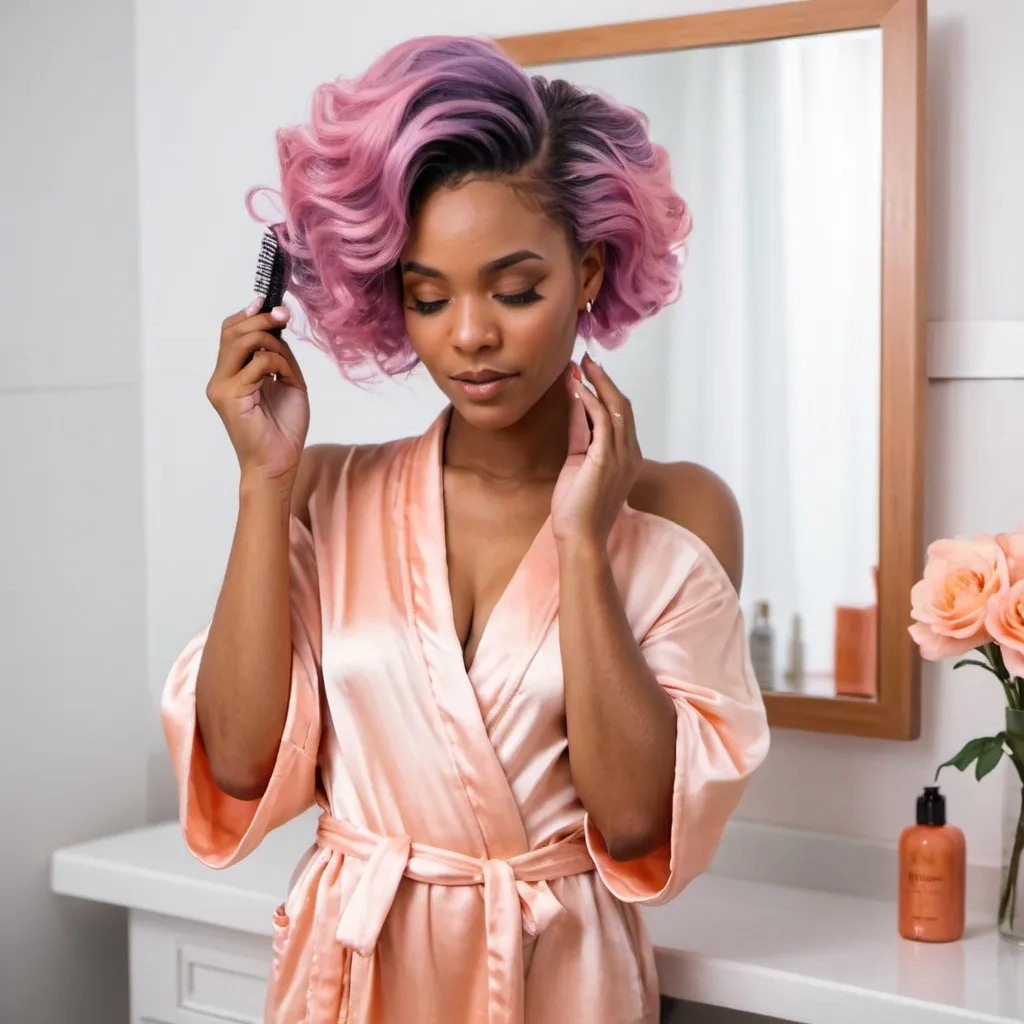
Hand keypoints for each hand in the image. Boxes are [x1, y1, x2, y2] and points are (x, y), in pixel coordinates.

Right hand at [206, 299, 309, 488]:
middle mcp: (219, 378)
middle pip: (231, 330)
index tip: (270, 303)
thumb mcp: (288, 382)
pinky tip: (286, 378)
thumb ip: (279, 356)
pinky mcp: (230, 396)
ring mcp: (221, 387)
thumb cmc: (284, 428)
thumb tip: (279, 327)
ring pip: (241, 341)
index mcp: (230, 374)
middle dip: (260, 318)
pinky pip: (258, 363)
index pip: (231, 332)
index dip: (249, 314)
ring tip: (287, 362)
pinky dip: (278, 363)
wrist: (279, 463)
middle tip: (283, 315)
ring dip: (272, 341)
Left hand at [551, 352, 641, 550]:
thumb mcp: (578, 464)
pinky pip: (602, 421)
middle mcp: (631, 454)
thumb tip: (576, 406)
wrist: (580, 537)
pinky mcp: (607, 459)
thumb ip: (580, 435)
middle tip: (586, 360)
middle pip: (622, 406)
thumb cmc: (577, 508)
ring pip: (616, 408)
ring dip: (598, 383)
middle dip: (604, 380)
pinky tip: (578, 387)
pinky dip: (590, 401)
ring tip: (581, 366)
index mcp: (628, 457)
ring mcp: (623, 457)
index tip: (589, 373)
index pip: (620, 416)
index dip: (605, 391)